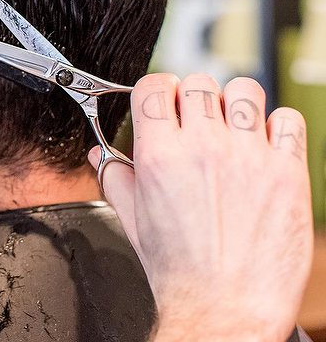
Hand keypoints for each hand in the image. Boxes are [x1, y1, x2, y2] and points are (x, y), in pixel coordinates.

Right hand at [91, 74, 312, 341]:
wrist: (225, 308)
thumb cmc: (181, 272)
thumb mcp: (133, 221)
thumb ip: (115, 179)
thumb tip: (101, 158)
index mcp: (159, 156)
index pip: (154, 86)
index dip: (157, 91)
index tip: (163, 103)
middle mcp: (203, 148)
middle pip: (198, 82)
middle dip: (194, 98)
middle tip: (197, 121)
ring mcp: (248, 157)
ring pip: (245, 90)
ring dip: (236, 104)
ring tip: (233, 129)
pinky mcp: (287, 171)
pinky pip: (288, 119)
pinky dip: (278, 126)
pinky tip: (265, 145)